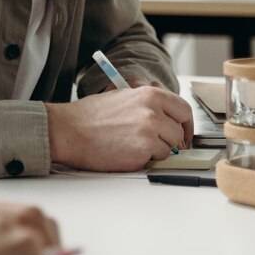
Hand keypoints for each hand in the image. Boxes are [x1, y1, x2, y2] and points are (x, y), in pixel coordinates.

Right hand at [45, 86, 193, 171]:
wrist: (69, 130)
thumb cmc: (90, 116)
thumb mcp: (123, 97)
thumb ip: (147, 105)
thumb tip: (166, 120)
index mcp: (150, 94)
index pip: (183, 110)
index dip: (185, 126)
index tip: (182, 135)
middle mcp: (153, 111)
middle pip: (180, 133)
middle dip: (173, 142)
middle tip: (162, 147)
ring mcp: (150, 131)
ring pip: (170, 149)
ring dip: (157, 152)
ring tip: (133, 146)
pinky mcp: (143, 150)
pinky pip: (156, 160)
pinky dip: (145, 160)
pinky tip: (127, 152)